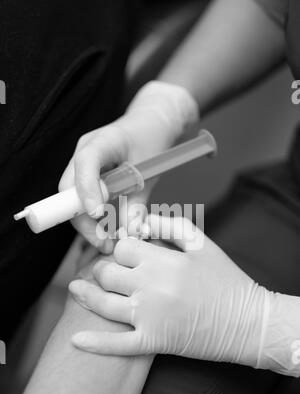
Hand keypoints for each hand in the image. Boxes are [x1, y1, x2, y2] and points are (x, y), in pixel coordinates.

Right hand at [59, 81, 198, 250]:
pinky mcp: (86, 177)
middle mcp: (84, 152)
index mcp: (102, 141)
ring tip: (109, 243)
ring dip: (88, 224)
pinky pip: (82, 201)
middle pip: (70, 190)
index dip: (87, 191)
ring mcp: (82, 164)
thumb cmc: (153, 140)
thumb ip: (138, 204)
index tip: (98, 214)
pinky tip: (108, 231)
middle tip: (106, 243)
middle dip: (84, 220)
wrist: (151, 123)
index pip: (85, 164)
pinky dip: (93, 219)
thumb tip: (130, 234)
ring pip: (73, 200)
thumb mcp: (151, 172)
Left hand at [69, 215, 268, 369]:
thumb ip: (170, 225)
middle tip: (105, 269)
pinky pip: (117, 345)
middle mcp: (150, 287)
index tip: (122, 250)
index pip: (122, 247)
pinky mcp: (152, 342)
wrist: (246, 322)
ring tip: (74, 288)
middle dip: (103, 268)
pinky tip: (77, 340)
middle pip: (108, 273)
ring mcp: (149, 317)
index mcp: (162, 260)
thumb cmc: (225, 279)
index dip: (119, 246)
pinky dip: (95, 344)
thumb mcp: (202, 243)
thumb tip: (140, 222)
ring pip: (104, 304)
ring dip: (86, 295)